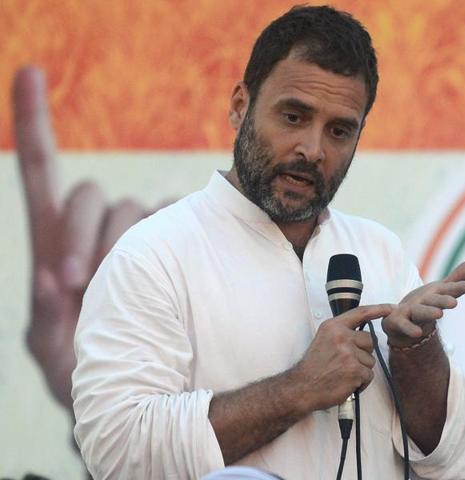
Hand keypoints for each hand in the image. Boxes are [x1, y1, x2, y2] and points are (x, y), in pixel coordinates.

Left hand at [13, 66, 161, 410]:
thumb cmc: (83, 371)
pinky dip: (170, 238)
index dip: (34, 122)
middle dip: (82, 233)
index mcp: (55, 245)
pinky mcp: (172, 243)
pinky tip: (172, 269)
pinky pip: (173, 220)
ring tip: (124, 289)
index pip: (43, 174)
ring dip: (125, 245)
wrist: (133, 385)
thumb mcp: (54, 354)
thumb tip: (46, 276)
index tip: (31, 72)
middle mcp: (96, 230)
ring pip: (134, 210)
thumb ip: (44, 320)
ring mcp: (138, 235)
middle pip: (92, 195)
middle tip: (76, 283)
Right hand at [292, 304, 393, 411]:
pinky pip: (369, 375)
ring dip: (361, 369)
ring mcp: (348, 353)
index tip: (391, 308)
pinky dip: (361, 382)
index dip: (378, 309)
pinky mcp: (354, 370)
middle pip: (370, 340)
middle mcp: (341, 336)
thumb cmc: (313, 367)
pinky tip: (347, 383)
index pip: (361, 313)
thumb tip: (362, 335)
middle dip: (364, 352)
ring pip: (370, 360)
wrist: (302, 387)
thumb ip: (341, 333)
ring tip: (343, 373)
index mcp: (333, 326)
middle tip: (347, 362)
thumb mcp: (323, 340)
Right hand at [383, 259, 464, 347]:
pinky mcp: (396, 321)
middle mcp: (422, 301)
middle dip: (442, 300)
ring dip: (427, 312)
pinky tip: (414, 331)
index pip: (450, 290)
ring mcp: (409, 310)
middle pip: (434, 300)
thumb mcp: (442, 292)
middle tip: (454, 302)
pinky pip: (402, 324)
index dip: (461, 287)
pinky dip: (407, 326)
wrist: (400, 317)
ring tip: (439, 314)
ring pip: (419, 312)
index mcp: (435, 294)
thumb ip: (459, 280)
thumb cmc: (425, 302)